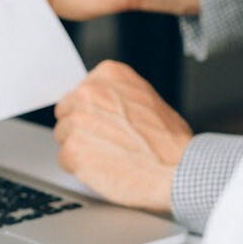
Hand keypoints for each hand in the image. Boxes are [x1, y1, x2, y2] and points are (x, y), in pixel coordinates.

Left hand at [54, 61, 192, 211]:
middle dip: (82, 128)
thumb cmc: (169, 142)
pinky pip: (65, 159)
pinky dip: (80, 168)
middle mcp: (90, 91)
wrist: (178, 169)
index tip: (104, 122)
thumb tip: (103, 105)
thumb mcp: (147, 99)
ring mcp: (78, 119)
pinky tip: (105, 169)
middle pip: (67, 111)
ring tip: (110, 156)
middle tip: (106, 143)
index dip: (92, 111)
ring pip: (64, 136)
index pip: (80, 91)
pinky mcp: (72, 149)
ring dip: (81, 148)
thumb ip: (118, 96)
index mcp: (109, 74)